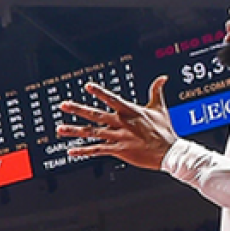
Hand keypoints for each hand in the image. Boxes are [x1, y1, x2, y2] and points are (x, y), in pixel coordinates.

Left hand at [56, 76, 177, 170]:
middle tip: (63, 105)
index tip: (87, 86)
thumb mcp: (160, 108)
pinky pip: (97, 150)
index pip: (112, 99)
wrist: (170, 153)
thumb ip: (156, 91)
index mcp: (131, 111)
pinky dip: (83, 151)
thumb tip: (162, 78)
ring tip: (59, 129)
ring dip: (75, 131)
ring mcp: (119, 137)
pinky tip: (71, 151)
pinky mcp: (119, 150)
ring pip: (92, 133)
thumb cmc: (164, 130)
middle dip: (78, 110)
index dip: (100, 93)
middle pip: (96, 115)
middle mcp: (122, 123)